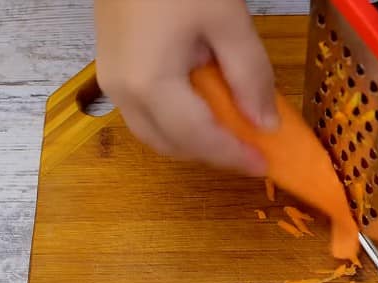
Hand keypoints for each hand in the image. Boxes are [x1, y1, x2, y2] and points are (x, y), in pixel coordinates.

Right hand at [93, 0, 278, 175]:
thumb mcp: (228, 22)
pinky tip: (205, 102)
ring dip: (194, 139)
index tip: (264, 164)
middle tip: (251, 147)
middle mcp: (123, 92)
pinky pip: (146, 112)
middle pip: (172, 145)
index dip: (233, 156)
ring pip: (156, 133)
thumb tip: (265, 123)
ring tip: (231, 126)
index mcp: (150, 84)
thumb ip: (250, 76)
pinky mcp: (113, 67)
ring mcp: (112, 80)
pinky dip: (178, 120)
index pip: (198, 139)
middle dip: (213, 152)